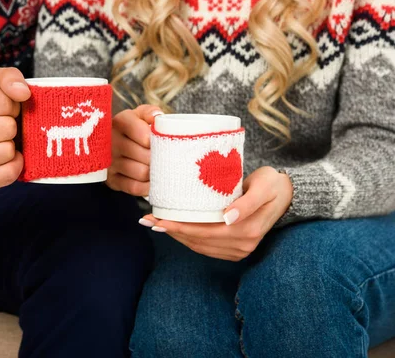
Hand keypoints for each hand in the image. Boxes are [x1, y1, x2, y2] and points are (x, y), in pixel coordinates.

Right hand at [0, 67, 29, 192]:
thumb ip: (9, 78)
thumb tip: (23, 93)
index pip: (4, 102)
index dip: (11, 105)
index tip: (2, 109)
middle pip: (8, 128)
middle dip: (10, 126)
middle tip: (0, 127)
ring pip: (8, 152)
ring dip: (10, 146)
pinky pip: (7, 174)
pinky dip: (12, 166)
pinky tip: (3, 159)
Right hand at [106, 105, 162, 195]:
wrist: (115, 144)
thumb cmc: (135, 128)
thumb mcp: (141, 115)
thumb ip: (150, 113)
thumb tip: (157, 118)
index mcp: (120, 122)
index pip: (138, 131)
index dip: (153, 139)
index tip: (161, 141)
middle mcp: (111, 141)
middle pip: (143, 155)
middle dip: (159, 158)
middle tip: (167, 158)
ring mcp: (110, 162)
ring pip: (140, 172)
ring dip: (155, 172)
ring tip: (162, 168)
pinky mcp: (111, 179)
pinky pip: (133, 187)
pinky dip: (147, 186)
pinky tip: (154, 181)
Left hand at [140, 167, 292, 260]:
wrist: (288, 194)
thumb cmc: (273, 184)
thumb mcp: (263, 186)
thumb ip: (247, 203)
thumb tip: (228, 218)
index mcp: (246, 231)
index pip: (203, 231)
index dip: (178, 226)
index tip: (157, 218)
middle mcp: (242, 245)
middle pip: (197, 241)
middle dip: (171, 230)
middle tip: (147, 219)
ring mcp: (239, 250)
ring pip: (199, 246)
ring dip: (176, 235)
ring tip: (154, 223)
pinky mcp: (235, 249)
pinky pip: (205, 246)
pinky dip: (187, 238)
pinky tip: (173, 228)